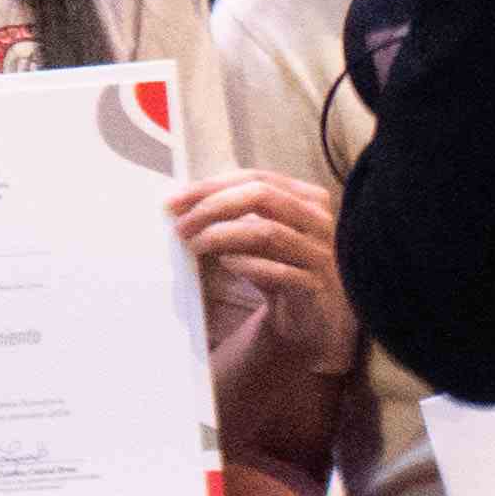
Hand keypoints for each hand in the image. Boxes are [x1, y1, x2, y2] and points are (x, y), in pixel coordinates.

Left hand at [171, 165, 357, 371]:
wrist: (314, 318)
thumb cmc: (281, 269)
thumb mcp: (259, 237)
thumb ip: (236, 215)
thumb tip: (183, 203)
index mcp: (306, 198)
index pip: (255, 177)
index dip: (211, 186)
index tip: (175, 201)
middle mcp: (318, 220)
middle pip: (261, 196)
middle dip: (213, 206)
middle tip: (181, 225)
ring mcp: (320, 252)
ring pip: (267, 231)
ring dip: (222, 235)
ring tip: (195, 245)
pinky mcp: (315, 286)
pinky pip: (280, 271)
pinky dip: (248, 265)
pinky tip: (226, 263)